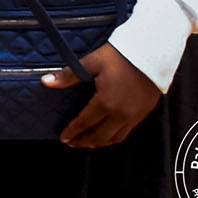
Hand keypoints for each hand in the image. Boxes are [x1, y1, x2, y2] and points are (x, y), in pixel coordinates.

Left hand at [47, 41, 164, 148]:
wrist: (151, 55)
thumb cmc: (120, 57)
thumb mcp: (91, 63)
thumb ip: (68, 76)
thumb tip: (46, 82)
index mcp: (106, 103)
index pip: (85, 123)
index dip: (73, 132)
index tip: (63, 137)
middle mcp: (121, 114)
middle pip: (100, 136)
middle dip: (84, 141)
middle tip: (72, 143)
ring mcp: (134, 115)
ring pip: (115, 137)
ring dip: (100, 142)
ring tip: (88, 143)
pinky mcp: (144, 112)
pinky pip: (128, 131)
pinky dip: (115, 137)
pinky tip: (109, 134)